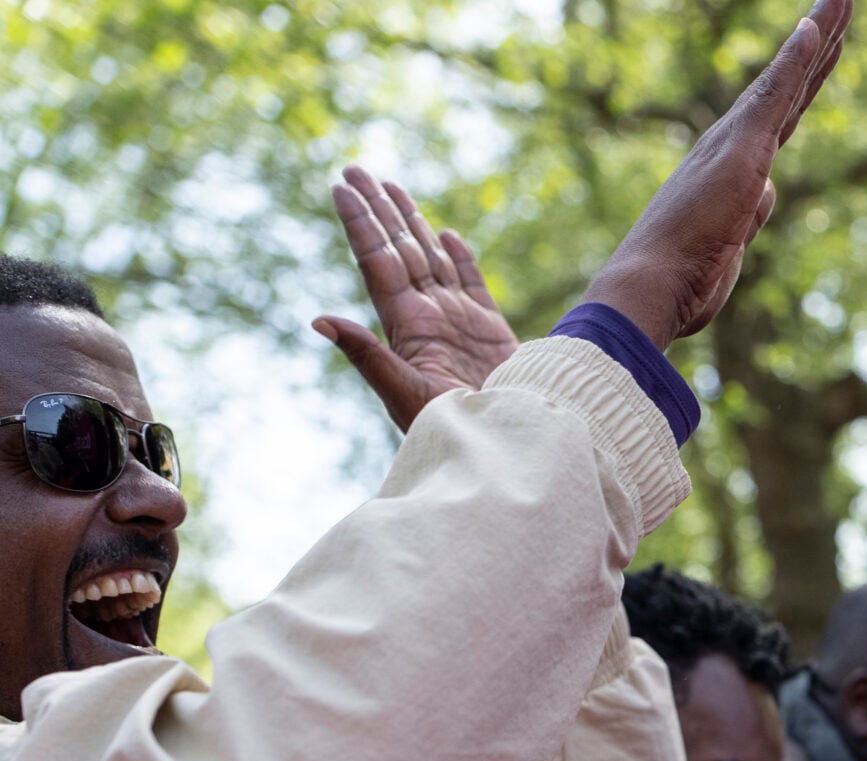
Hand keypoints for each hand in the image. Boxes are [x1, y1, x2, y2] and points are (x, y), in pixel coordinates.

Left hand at [314, 168, 519, 432]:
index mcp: (407, 325)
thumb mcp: (405, 394)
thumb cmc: (455, 431)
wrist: (510, 446)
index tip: (341, 187)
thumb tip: (318, 319)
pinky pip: (472, 284)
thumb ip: (367, 356)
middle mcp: (429, 316)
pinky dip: (461, 258)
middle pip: (399, 250)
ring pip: (431, 258)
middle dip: (378, 209)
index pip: (377, 262)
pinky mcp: (492, 332)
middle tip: (356, 170)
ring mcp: (459, 321)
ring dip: (411, 223)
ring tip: (392, 188)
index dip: (360, 224)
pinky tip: (446, 236)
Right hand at [578, 0, 849, 346]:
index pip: (782, 109)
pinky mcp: (743, 148)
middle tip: (842, 0)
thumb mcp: (731, 244)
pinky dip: (796, 60)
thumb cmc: (685, 274)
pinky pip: (775, 94)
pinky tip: (816, 29)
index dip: (806, 75)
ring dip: (819, 34)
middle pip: (790, 82)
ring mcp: (738, 139)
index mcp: (735, 162)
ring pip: (788, 77)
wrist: (654, 283)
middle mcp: (734, 140)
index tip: (828, 42)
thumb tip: (765, 190)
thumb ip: (749, 211)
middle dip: (820, 41)